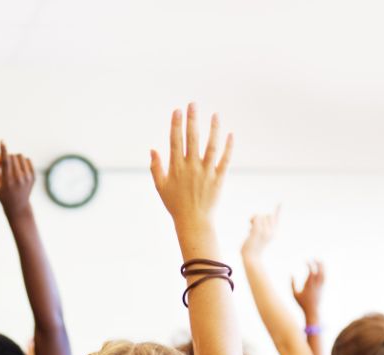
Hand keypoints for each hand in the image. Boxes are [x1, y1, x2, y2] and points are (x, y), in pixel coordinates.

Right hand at [0, 141, 34, 215]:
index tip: (2, 141)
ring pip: (20, 156)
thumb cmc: (2, 193)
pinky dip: (22, 161)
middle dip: (6, 157)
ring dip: (14, 158)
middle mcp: (19, 179)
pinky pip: (27, 159)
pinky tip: (19, 169)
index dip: (3, 151)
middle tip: (3, 164)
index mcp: (7, 182)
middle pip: (12, 157)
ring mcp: (28, 178)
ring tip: (11, 167)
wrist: (18, 206)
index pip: (6, 163)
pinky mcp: (33, 176)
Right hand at [149, 103, 232, 233]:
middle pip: (192, 138)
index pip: (175, 141)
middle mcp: (191, 167)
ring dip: (213, 128)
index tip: (177, 110)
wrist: (193, 221)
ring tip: (215, 114)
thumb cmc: (175, 204)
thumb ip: (156, 168)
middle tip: (193, 104)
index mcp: (176, 168)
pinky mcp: (219, 178)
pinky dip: (228, 147)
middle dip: (192, 120)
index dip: (176, 125)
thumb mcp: (160, 187)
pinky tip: (230, 134)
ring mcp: (206, 172)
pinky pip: (225, 159)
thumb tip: (153, 150)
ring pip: (211, 146)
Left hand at [241, 207, 279, 259]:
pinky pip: (256, 218)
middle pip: (267, 215)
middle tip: (253, 224)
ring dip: (254, 220)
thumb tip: (255, 218)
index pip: (276, 219)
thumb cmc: (252, 249)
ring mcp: (266, 231)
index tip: (280, 202)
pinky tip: (250, 224)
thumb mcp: (256, 237)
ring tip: (251, 228)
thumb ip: (258, 228)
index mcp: (273, 233)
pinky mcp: (258, 231)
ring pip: (261, 216)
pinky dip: (252, 219)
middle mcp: (271, 231)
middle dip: (260, 218)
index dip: (278, 211)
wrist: (251, 258)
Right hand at [292, 261, 324, 319]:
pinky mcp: (323, 288)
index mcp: (309, 285)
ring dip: (322, 267)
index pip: (311, 272)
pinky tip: (322, 268)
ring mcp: (321, 286)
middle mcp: (316, 285)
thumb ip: (292, 284)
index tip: (306, 260)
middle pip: (319, 271)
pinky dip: (324, 272)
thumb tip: (291, 274)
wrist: (313, 311)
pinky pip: (325, 278)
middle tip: (315, 258)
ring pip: (324, 274)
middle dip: (318, 264)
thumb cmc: (302, 303)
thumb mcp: (294, 294)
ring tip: (320, 261)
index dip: (309, 265)